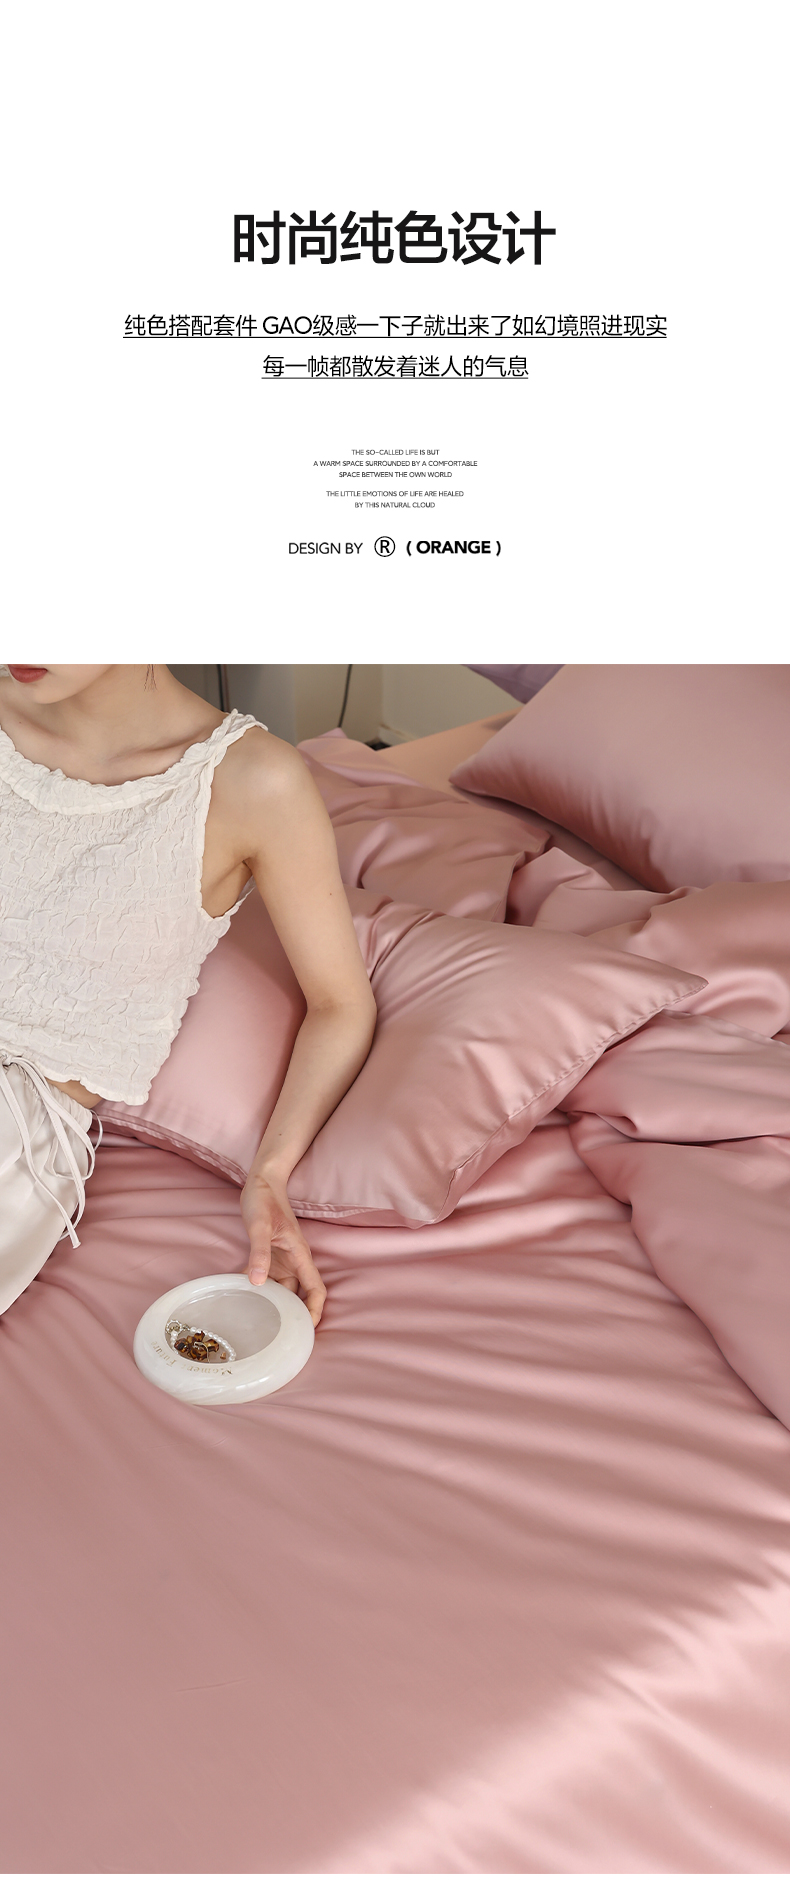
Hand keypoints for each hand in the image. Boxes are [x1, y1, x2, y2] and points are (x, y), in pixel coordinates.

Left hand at [239, 1172, 325, 1326]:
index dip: (315, 1311)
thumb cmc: (264, 1199)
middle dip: (289, 1315)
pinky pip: (264, 1278)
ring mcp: (280, 1260)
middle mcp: (293, 1261)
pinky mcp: (268, 1257)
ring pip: (279, 1290)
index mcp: (299, 1255)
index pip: (316, 1289)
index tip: (307, 1330)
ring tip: (254, 1322)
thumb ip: (259, 1253)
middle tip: (273, 1336)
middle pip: (297, 1295)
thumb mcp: (259, 1225)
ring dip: (270, 1303)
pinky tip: (240, 1298)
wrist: (261, 1182)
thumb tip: (259, 1282)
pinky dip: (255, 1289)